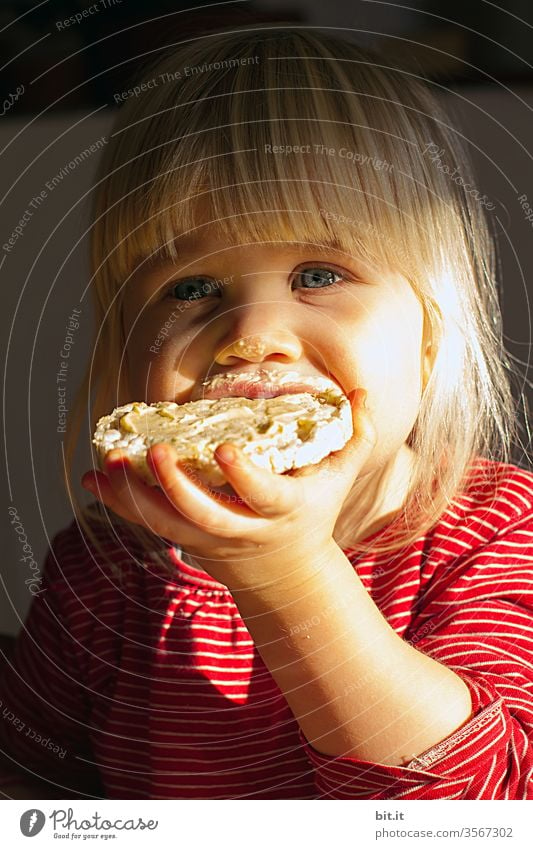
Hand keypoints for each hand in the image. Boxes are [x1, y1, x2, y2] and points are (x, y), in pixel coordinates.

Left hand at [81, 389, 375, 593]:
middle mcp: (242, 528)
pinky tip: (92, 481)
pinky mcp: (187, 539)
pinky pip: (147, 523)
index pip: (261, 494)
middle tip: (155, 452)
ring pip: (165, 523)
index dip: (242, 475)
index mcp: (280, 508)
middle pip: (202, 514)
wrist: (287, 574)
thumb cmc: (312, 512)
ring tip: (106, 465)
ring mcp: (209, 539)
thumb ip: (355, 435)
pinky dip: (119, 504)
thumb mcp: (339, 477)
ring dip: (134, 496)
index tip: (224, 449)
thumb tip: (363, 390)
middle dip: (175, 486)